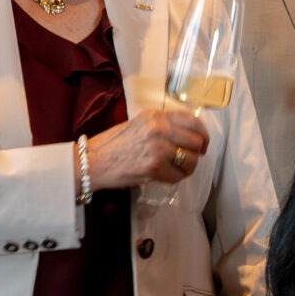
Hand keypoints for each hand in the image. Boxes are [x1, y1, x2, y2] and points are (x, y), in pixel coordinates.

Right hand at [85, 107, 210, 189]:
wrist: (92, 161)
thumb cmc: (113, 144)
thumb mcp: (139, 124)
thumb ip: (162, 126)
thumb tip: (188, 135)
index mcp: (156, 116)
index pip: (193, 121)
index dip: (202, 135)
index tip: (202, 144)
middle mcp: (160, 129)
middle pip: (197, 142)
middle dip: (196, 154)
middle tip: (188, 160)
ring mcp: (158, 148)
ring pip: (192, 161)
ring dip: (187, 168)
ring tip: (175, 169)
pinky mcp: (155, 167)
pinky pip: (178, 176)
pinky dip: (173, 179)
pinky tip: (163, 176)